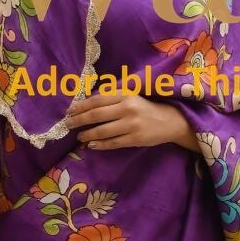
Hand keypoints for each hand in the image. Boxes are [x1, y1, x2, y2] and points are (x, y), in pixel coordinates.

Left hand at [67, 91, 197, 151]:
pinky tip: (91, 145)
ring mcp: (131, 125)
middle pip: (96, 115)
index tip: (70, 110)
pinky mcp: (135, 139)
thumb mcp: (132, 96)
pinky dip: (100, 145)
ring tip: (79, 136)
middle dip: (79, 120)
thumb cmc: (147, 107)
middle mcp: (127, 108)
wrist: (171, 121)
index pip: (97, 100)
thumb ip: (113, 96)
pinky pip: (113, 143)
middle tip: (68, 124)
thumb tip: (86, 102)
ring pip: (103, 131)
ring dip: (88, 134)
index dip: (81, 105)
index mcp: (126, 94)